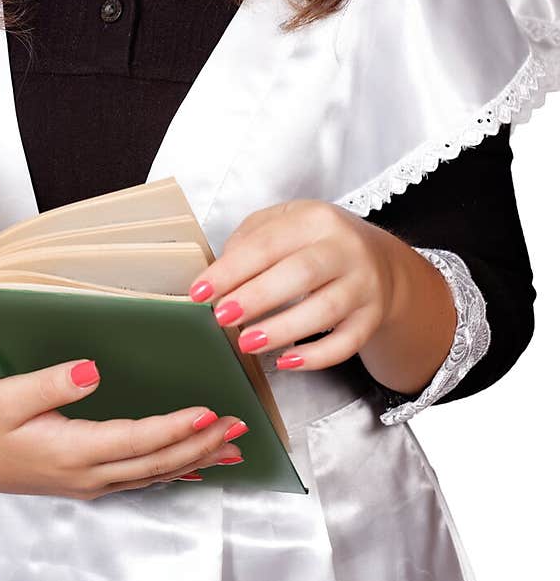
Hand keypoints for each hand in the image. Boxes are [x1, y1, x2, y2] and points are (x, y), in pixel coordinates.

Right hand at [0, 358, 247, 497]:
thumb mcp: (6, 394)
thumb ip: (50, 382)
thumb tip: (91, 370)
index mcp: (70, 450)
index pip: (136, 440)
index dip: (175, 428)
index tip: (208, 411)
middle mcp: (87, 473)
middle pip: (156, 462)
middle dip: (200, 444)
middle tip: (238, 424)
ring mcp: (88, 481)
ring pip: (153, 474)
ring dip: (194, 459)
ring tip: (232, 446)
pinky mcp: (86, 480)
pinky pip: (139, 478)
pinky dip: (171, 471)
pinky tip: (191, 467)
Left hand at [189, 199, 402, 371]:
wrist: (380, 261)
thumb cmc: (318, 242)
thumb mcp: (287, 222)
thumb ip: (251, 239)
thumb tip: (221, 274)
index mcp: (315, 219)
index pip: (267, 244)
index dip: (230, 270)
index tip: (199, 292)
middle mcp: (344, 248)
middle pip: (300, 273)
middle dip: (256, 297)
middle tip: (222, 317)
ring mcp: (363, 284)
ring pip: (325, 310)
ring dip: (282, 329)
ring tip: (247, 342)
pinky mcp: (371, 317)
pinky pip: (347, 343)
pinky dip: (316, 356)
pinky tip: (286, 362)